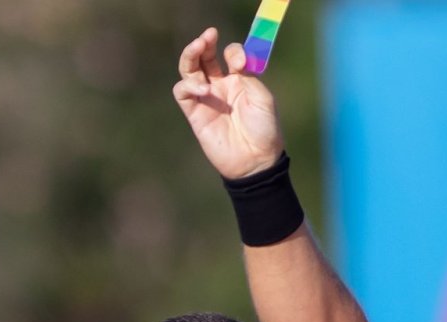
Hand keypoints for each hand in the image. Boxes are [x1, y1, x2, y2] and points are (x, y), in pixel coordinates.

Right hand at [172, 27, 284, 179]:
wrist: (255, 160)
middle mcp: (220, 86)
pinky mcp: (194, 114)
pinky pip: (182, 93)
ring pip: (189, 70)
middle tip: (207, 35)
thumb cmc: (264, 129)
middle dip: (204, 43)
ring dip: (190, 55)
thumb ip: (247, 76)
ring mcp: (206, 99)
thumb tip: (233, 61)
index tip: (240, 63)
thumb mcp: (262, 98)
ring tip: (197, 47)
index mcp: (239, 79)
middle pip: (204, 57)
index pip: (229, 55)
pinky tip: (203, 88)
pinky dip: (188, 85)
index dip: (233, 52)